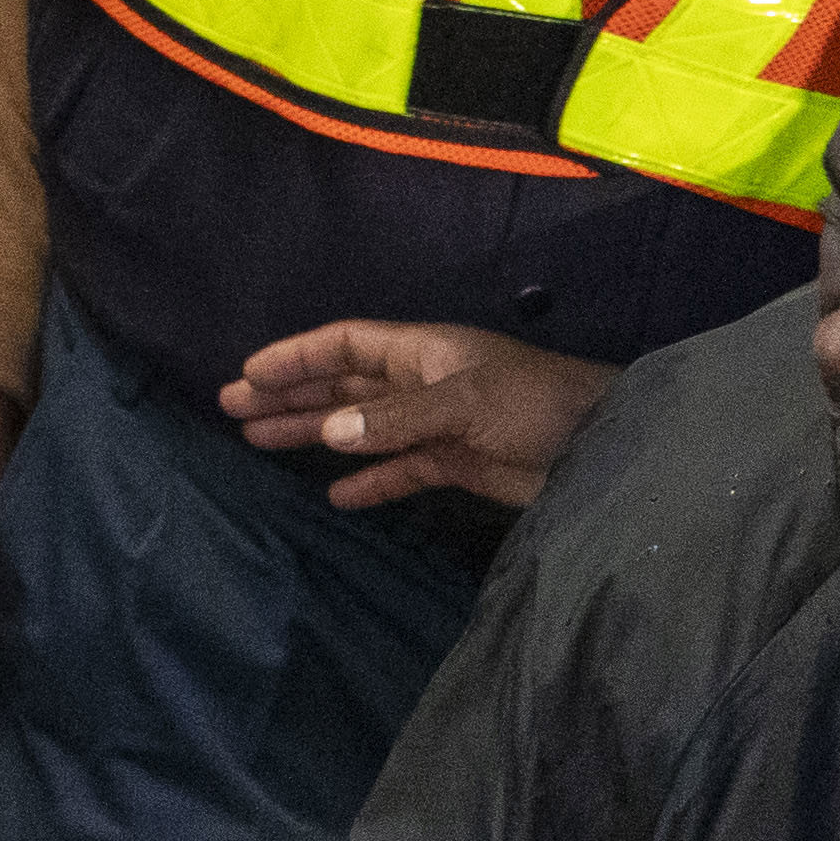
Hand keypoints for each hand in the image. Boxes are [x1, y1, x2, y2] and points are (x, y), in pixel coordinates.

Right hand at [223, 321, 611, 510]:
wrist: (606, 447)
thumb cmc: (537, 404)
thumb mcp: (465, 403)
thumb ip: (396, 420)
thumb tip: (329, 434)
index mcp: (420, 352)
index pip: (342, 345)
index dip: (295, 357)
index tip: (248, 373)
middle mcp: (420, 383)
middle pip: (340, 385)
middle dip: (288, 395)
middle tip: (233, 408)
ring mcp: (436, 424)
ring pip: (359, 427)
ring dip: (313, 433)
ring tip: (259, 441)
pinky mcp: (456, 463)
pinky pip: (398, 469)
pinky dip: (368, 481)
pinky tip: (335, 494)